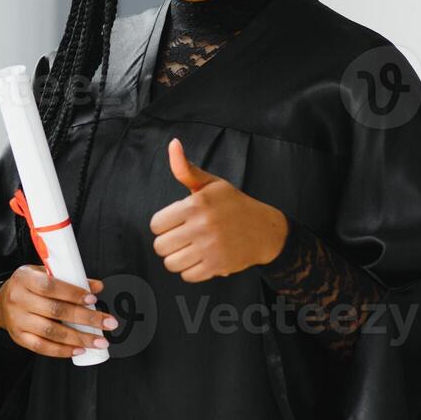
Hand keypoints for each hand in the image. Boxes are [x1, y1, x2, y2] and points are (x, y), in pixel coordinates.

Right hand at [0, 265, 117, 358]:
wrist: (2, 300)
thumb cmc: (29, 285)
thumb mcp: (45, 273)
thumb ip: (70, 279)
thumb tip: (97, 287)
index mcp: (25, 278)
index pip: (50, 286)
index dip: (73, 294)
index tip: (93, 300)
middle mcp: (19, 299)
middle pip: (55, 311)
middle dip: (85, 319)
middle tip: (107, 323)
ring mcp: (18, 320)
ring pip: (51, 332)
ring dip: (78, 338)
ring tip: (98, 341)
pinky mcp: (19, 337)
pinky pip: (42, 347)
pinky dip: (62, 350)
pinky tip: (79, 349)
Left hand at [148, 138, 288, 282]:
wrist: (264, 229)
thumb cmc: (233, 204)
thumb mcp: (211, 184)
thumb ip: (186, 169)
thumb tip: (173, 144)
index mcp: (196, 204)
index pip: (156, 224)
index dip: (163, 224)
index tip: (175, 223)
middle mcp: (202, 226)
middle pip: (160, 246)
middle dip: (169, 243)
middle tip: (183, 237)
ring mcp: (210, 248)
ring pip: (171, 263)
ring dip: (178, 258)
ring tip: (191, 248)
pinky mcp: (217, 266)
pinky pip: (187, 276)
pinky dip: (191, 270)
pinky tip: (202, 258)